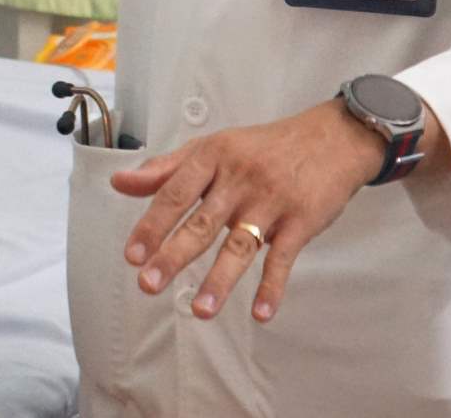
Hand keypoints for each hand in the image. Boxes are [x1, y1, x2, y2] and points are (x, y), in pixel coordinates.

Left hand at [111, 99, 386, 323]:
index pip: (175, 193)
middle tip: (148, 284)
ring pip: (240, 245)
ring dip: (219, 280)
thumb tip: (119, 182)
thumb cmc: (263, 147)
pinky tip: (259, 312)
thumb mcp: (213, 147)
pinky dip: (272, 287)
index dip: (152, 224)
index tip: (132, 254)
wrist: (331, 138)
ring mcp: (272, 201)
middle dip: (173, 255)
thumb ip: (166, 169)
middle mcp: (240, 179)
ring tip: (199, 310)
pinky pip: (284, 258)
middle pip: (202, 222)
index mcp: (213, 157)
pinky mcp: (302, 221)